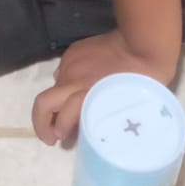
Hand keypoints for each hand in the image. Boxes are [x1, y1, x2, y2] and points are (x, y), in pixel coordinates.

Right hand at [32, 32, 178, 146]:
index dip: (60, 133)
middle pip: (43, 104)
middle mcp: (74, 81)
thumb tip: (86, 124)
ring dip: (55, 103)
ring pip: (53, 87)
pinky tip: (77, 87)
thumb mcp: (123, 107)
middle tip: (51, 137)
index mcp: (88, 97)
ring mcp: (71, 65)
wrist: (142, 45)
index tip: (63, 140)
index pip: (62, 121)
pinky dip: (65, 84)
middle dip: (41, 123)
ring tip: (64, 113)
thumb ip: (100, 116)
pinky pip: (62, 71)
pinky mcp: (73, 52)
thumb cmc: (142, 81)